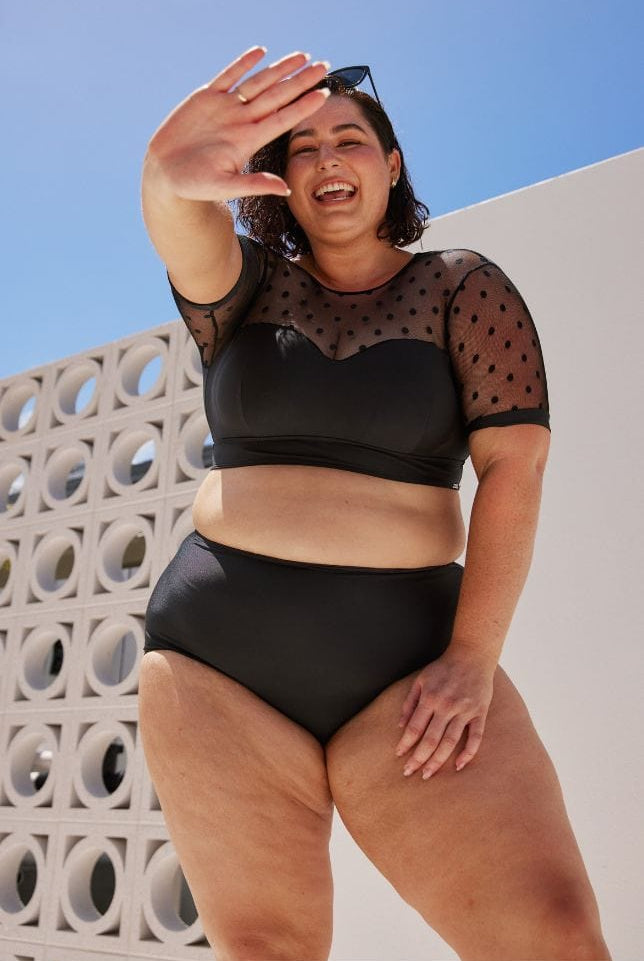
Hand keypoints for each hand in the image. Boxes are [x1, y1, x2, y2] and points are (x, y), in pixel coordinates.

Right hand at [145, 46, 330, 202]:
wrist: (166, 173)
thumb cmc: (194, 185)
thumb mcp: (225, 187)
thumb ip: (254, 184)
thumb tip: (284, 189)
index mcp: (248, 141)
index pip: (283, 119)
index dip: (303, 106)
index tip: (324, 94)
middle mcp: (242, 121)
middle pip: (278, 96)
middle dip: (300, 80)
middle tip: (324, 65)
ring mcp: (225, 108)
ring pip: (258, 83)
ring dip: (280, 69)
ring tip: (302, 56)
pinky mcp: (206, 97)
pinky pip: (229, 76)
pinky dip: (244, 63)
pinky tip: (261, 52)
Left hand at [394, 644, 495, 778]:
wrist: (472, 655)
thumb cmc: (443, 668)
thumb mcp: (421, 679)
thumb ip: (410, 702)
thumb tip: (400, 726)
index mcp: (430, 698)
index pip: (415, 728)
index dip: (406, 744)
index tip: (399, 756)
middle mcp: (446, 706)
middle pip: (431, 739)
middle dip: (418, 758)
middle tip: (409, 773)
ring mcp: (465, 710)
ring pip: (450, 742)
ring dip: (438, 761)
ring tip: (427, 774)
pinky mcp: (480, 712)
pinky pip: (475, 737)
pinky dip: (468, 753)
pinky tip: (458, 766)